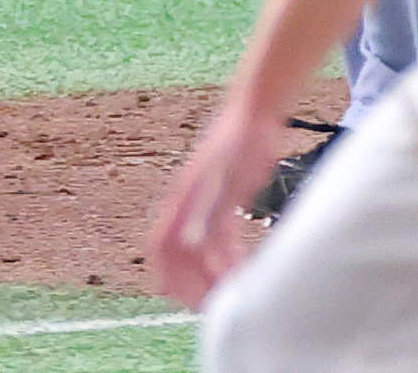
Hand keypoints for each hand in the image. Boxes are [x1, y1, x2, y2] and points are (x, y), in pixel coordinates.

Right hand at [148, 103, 284, 308]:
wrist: (257, 112)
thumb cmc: (239, 139)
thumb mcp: (224, 176)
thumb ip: (205, 207)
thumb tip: (188, 242)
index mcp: (182, 198)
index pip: (161, 243)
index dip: (165, 271)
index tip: (177, 296)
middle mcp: (190, 203)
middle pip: (181, 252)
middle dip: (191, 281)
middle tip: (212, 305)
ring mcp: (207, 202)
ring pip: (204, 249)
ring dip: (213, 273)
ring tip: (233, 294)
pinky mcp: (226, 200)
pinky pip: (223, 238)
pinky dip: (229, 257)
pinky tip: (244, 270)